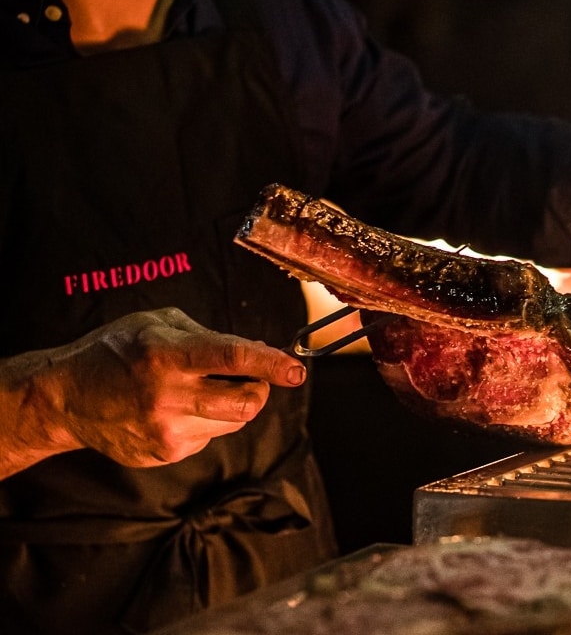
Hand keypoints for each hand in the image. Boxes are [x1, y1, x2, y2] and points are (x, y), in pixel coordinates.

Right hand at [42, 307, 306, 467]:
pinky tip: (177, 408)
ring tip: (201, 389)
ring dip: (232, 404)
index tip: (297, 371)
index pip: (233, 358)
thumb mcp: (160, 324)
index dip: (271, 364)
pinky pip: (208, 437)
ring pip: (232, 423)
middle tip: (252, 378)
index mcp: (168, 356)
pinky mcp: (162, 454)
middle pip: (245, 404)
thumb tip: (258, 349)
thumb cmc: (117, 350)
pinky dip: (206, 420)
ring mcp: (165, 431)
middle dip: (260, 389)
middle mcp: (168, 397)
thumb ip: (211, 336)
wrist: (66, 396)